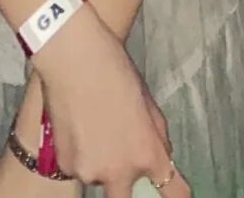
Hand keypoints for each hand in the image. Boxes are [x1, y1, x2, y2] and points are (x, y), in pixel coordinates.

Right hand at [31, 6, 191, 196]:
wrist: (73, 58)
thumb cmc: (115, 71)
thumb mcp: (148, 102)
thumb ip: (156, 135)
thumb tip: (160, 156)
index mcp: (146, 153)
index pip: (171, 190)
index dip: (176, 194)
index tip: (178, 195)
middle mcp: (118, 171)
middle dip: (125, 185)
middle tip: (118, 157)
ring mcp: (89, 171)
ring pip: (98, 176)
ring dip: (99, 161)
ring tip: (92, 125)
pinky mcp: (65, 166)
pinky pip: (77, 167)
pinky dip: (79, 154)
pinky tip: (77, 125)